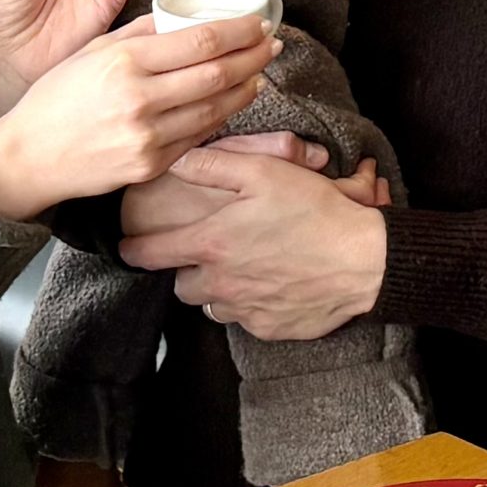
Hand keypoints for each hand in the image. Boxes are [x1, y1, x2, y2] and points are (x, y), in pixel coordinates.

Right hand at [0, 16, 276, 222]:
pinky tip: (230, 102)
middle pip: (217, 73)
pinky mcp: (150, 165)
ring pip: (215, 108)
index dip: (239, 31)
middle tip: (271, 45)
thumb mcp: (92, 51)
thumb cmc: (55, 98)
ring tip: (258, 72)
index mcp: (125, 61)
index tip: (259, 22)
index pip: (201, 40)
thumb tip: (183, 19)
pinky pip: (198, 137)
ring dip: (245, 88)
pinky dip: (221, 117)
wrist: (28, 157)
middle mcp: (140, 98)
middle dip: (252, 57)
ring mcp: (147, 137)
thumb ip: (139, 33)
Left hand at [120, 145, 387, 341]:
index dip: (132, 250)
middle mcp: (220, 283)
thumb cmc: (313, 210)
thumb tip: (174, 158)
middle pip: (181, 285)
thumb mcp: (263, 171)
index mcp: (211, 243)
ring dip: (217, 290)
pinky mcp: (269, 328)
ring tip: (239, 268)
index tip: (125, 248)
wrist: (361, 260)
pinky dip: (249, 304)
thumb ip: (213, 165)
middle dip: (186, 270)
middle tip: (204, 253)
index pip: (150, 254)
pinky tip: (269, 283)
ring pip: (211, 305)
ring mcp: (244, 309)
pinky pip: (245, 319)